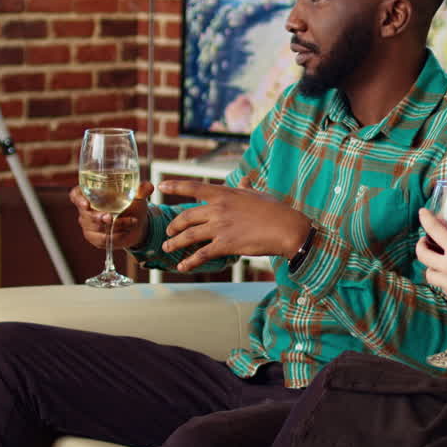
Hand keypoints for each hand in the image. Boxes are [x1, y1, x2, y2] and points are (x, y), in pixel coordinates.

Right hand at [69, 182, 154, 249]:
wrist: (137, 224)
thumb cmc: (133, 205)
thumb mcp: (137, 196)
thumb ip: (141, 190)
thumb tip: (148, 186)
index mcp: (91, 194)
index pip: (76, 195)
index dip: (78, 199)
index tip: (85, 204)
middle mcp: (86, 210)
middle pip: (86, 215)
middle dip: (98, 217)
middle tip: (110, 218)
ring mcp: (88, 225)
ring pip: (96, 228)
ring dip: (114, 226)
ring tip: (132, 222)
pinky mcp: (94, 238)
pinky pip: (102, 239)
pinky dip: (116, 236)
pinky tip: (126, 231)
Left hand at [158, 178, 310, 271]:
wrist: (286, 228)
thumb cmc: (274, 210)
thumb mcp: (257, 195)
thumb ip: (244, 189)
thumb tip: (244, 179)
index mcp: (224, 194)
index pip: (194, 187)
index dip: (175, 186)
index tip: (161, 185)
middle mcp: (218, 209)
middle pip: (186, 216)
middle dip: (174, 225)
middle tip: (169, 232)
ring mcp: (221, 227)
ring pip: (189, 235)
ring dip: (175, 243)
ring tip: (167, 248)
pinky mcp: (226, 245)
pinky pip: (202, 254)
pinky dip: (189, 261)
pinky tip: (182, 267)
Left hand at [416, 208, 446, 314]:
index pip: (436, 231)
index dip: (426, 219)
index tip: (422, 212)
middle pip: (422, 253)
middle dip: (420, 245)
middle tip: (425, 241)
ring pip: (428, 272)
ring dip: (430, 264)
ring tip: (438, 260)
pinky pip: (440, 284)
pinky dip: (441, 278)